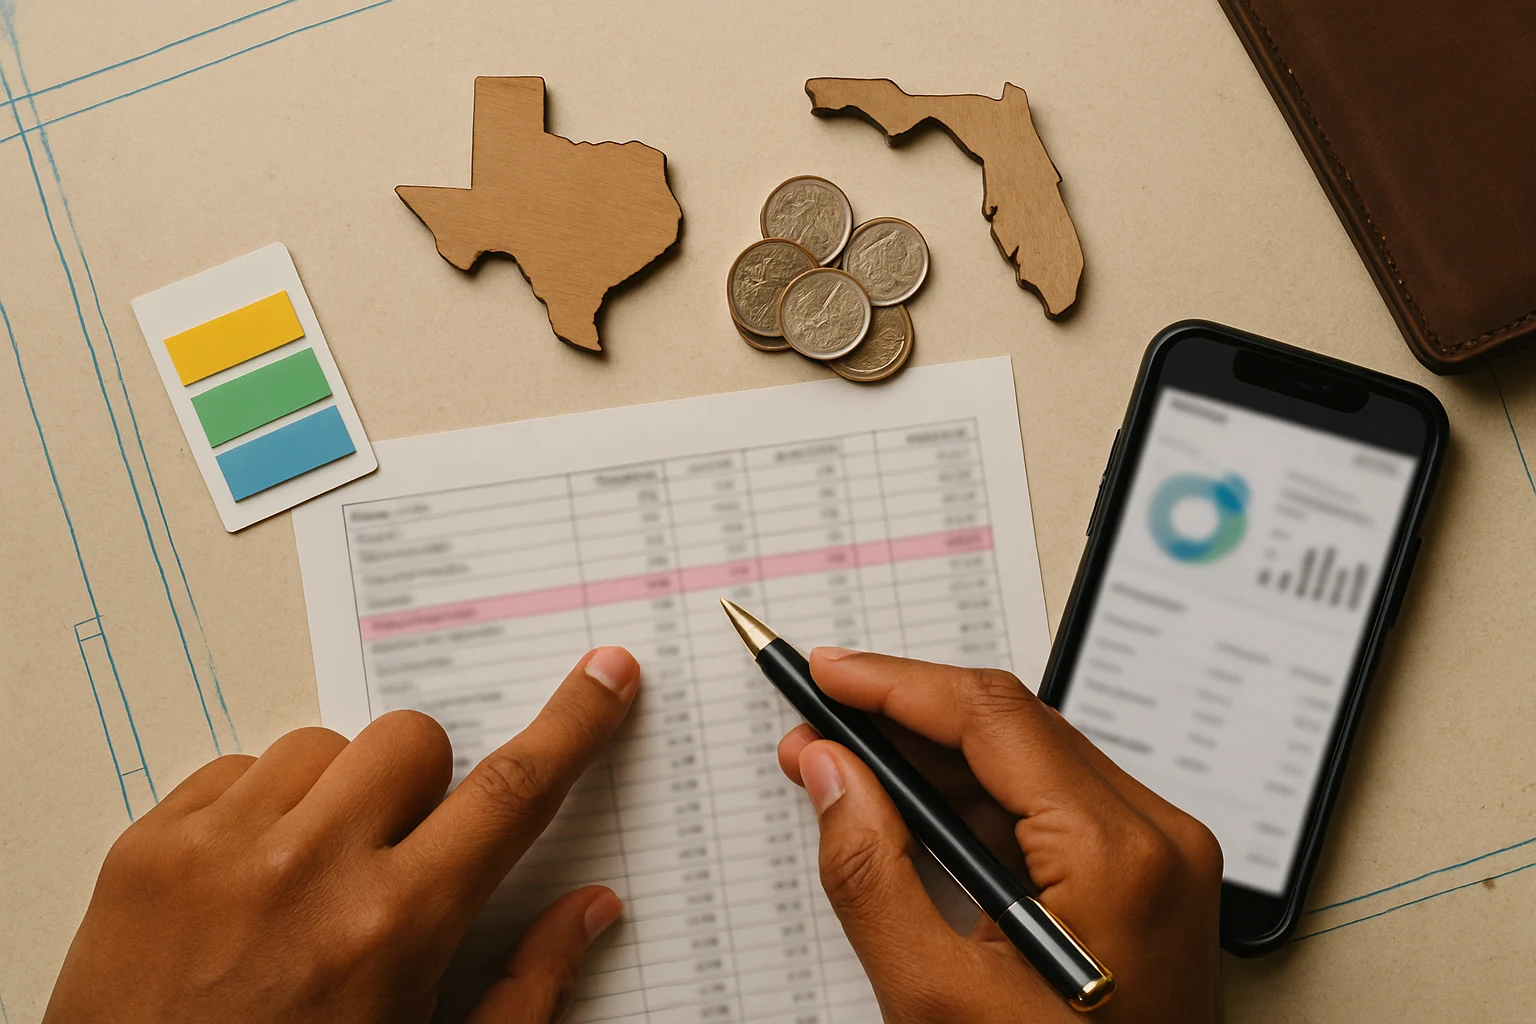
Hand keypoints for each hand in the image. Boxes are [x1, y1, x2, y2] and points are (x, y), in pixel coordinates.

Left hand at [44, 647, 641, 1023]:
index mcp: (394, 930)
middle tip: (397, 856)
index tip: (604, 676)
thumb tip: (592, 910)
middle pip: (412, 741)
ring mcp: (217, 852)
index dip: (573, 725)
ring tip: (309, 883)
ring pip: (321, 746)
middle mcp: (307, 873)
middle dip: (423, 785)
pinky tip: (248, 888)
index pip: (511, 794)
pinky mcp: (146, 849)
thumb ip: (525, 989)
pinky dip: (256, 812)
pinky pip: (234, 769)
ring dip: (335, 796)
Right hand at [778, 650, 1222, 1022]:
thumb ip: (871, 872)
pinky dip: (970, 800)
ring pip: (1025, 761)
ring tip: (843, 766)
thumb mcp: (936, 998)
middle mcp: (1157, 838)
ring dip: (929, 758)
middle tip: (817, 726)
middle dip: (902, 718)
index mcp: (1120, 856)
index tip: (825, 672)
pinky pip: (1046, 806)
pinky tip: (906, 808)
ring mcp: (1157, 856)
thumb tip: (830, 771)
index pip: (992, 719)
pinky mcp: (1142, 876)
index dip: (895, 684)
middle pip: (1010, 728)